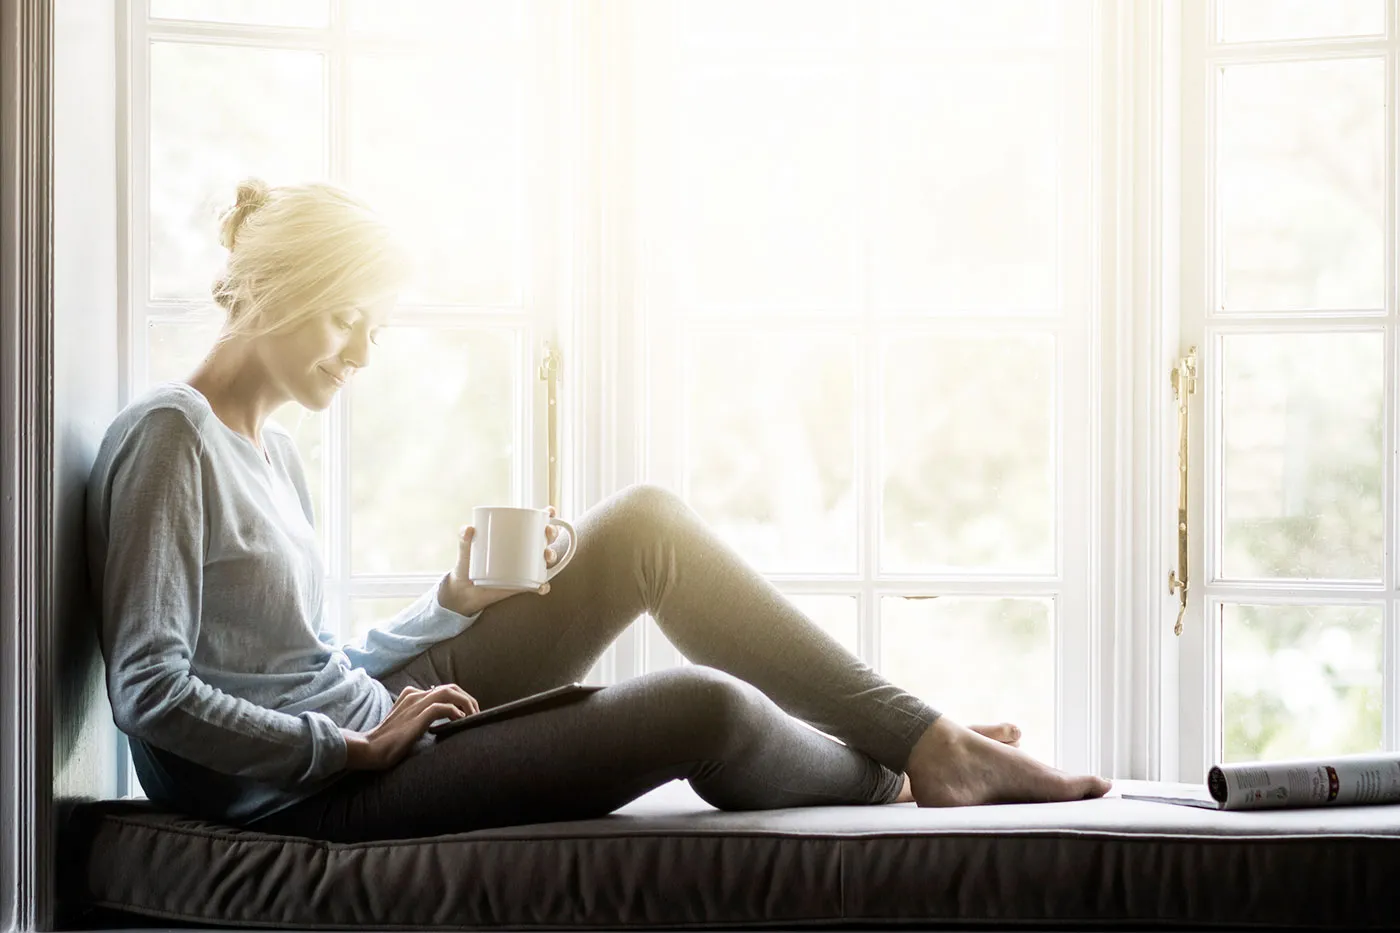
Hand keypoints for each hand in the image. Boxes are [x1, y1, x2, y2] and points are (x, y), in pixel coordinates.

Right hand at [340, 683, 479, 770]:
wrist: (369, 748)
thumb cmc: (388, 740)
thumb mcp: (406, 722)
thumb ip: (420, 716)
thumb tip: (443, 718)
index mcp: (411, 695)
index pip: (443, 689)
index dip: (459, 699)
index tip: (468, 713)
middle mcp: (414, 695)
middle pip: (450, 687)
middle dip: (467, 699)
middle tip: (476, 714)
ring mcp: (415, 704)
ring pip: (449, 693)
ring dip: (466, 703)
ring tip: (473, 716)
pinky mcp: (417, 717)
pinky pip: (442, 707)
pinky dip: (455, 712)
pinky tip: (460, 721)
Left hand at [437, 505, 562, 616]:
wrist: (464, 591)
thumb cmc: (467, 565)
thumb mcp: (465, 551)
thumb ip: (464, 540)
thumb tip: (469, 529)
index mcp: (513, 537)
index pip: (533, 523)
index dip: (546, 515)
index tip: (549, 511)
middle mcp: (523, 551)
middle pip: (545, 539)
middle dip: (552, 533)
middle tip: (547, 533)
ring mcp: (525, 568)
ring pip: (545, 561)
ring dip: (551, 556)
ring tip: (546, 557)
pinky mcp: (523, 585)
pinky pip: (538, 585)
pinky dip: (543, 586)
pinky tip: (541, 586)